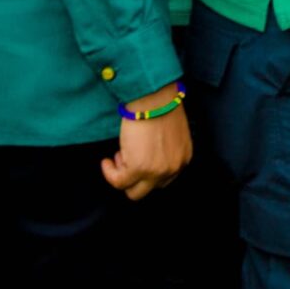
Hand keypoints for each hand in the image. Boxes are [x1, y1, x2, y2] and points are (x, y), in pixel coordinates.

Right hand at [101, 86, 191, 200]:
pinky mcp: (138, 168)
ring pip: (133, 192)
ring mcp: (156, 171)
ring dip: (121, 175)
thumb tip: (146, 158)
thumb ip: (165, 151)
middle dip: (134, 177)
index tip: (136, 157)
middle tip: (125, 157)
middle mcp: (172, 169)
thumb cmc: (160, 106)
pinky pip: (118, 181)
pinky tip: (107, 161)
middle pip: (148, 190)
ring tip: (118, 156)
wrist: (153, 96)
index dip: (145, 171)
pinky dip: (109, 172)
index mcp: (182, 159)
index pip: (163, 180)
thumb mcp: (171, 133)